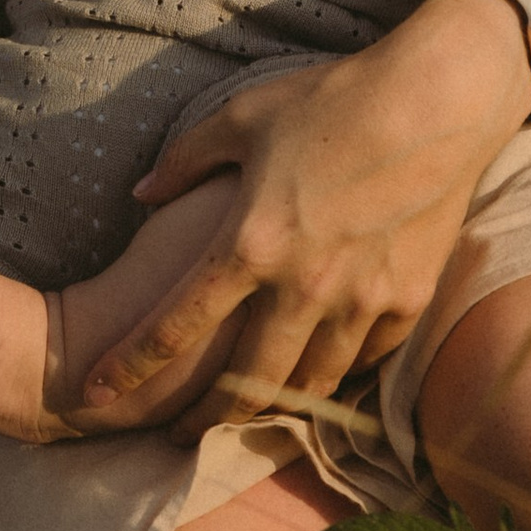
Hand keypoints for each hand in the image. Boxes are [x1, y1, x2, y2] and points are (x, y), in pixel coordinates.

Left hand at [79, 0, 530, 435]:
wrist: (438, 100)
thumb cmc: (333, 97)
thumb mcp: (243, 116)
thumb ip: (185, 160)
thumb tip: (140, 192)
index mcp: (250, 241)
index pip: (175, 324)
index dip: (128, 364)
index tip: (92, 392)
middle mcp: (302, 286)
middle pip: (244, 382)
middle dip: (205, 418)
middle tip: (178, 433)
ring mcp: (360, 300)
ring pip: (308, 385)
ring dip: (273, 408)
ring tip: (248, 418)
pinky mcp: (408, 300)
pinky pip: (365, 359)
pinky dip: (338, 372)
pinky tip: (322, 374)